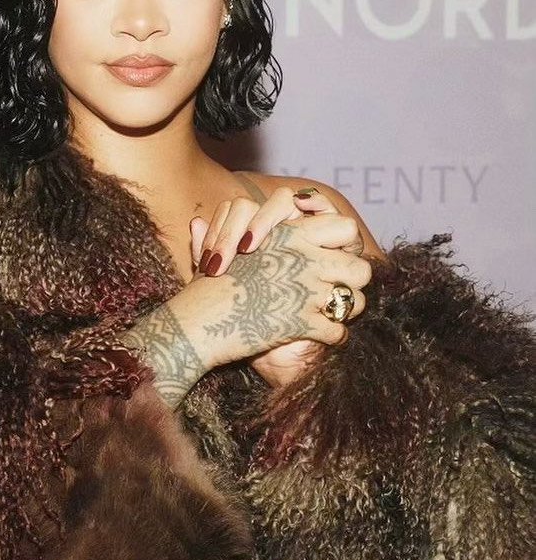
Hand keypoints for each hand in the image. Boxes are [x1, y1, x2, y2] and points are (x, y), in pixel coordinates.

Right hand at [119, 186, 370, 408]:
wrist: (198, 321)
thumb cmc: (206, 285)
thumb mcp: (220, 248)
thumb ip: (231, 233)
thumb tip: (199, 222)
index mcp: (290, 235)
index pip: (344, 226)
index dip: (343, 241)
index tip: (331, 254)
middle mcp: (305, 258)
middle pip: (361, 267)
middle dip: (353, 282)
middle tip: (337, 290)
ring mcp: (307, 290)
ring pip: (355, 301)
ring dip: (344, 311)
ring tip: (330, 315)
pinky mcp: (304, 322)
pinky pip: (338, 331)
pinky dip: (331, 338)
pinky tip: (317, 337)